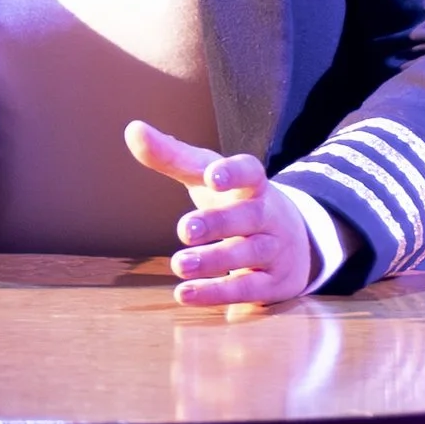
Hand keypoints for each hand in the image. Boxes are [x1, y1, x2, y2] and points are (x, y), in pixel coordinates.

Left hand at [125, 122, 317, 307]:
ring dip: (214, 261)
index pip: (250, 172)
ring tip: (179, 265)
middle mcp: (268, 215)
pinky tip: (185, 294)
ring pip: (249, 254)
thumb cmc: (236, 202)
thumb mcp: (208, 178)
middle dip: (218, 223)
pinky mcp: (273, 284)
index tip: (212, 177)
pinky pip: (247, 289)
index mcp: (252, 185)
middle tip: (185, 229)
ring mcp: (275, 250)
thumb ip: (172, 156)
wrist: (292, 242)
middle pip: (248, 216)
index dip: (233, 173)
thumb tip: (132, 129)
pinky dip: (217, 293)